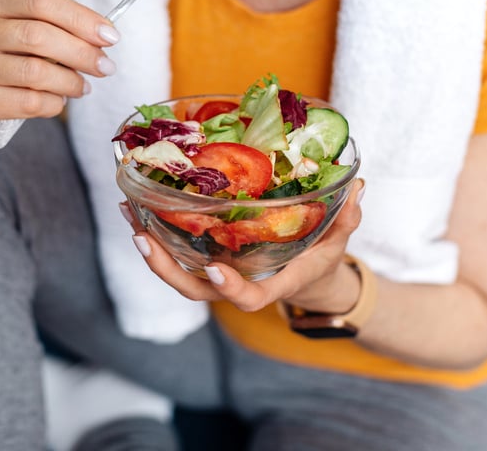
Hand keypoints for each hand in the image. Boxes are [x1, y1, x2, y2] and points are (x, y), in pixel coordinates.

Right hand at [0, 0, 119, 130]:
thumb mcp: (11, 28)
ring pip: (36, 72)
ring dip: (71, 82)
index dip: (81, 17)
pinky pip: (28, 103)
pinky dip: (54, 104)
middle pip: (40, 36)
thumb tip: (103, 37)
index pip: (41, 1)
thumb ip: (51, 26)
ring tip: (84, 87)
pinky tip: (60, 102)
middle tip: (105, 66)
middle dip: (82, 52)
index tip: (109, 36)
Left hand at [122, 179, 365, 312]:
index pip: (249, 298)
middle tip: (143, 237)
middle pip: (196, 290)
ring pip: (179, 274)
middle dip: (166, 269)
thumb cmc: (321, 258)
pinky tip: (136, 206)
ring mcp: (219, 273)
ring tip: (128, 214)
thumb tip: (358, 187)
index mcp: (273, 282)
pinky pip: (176, 254)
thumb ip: (346, 219)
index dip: (230, 288)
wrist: (305, 277)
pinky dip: (154, 233)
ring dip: (150, 247)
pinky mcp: (207, 259)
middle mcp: (239, 282)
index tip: (215, 269)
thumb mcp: (338, 240)